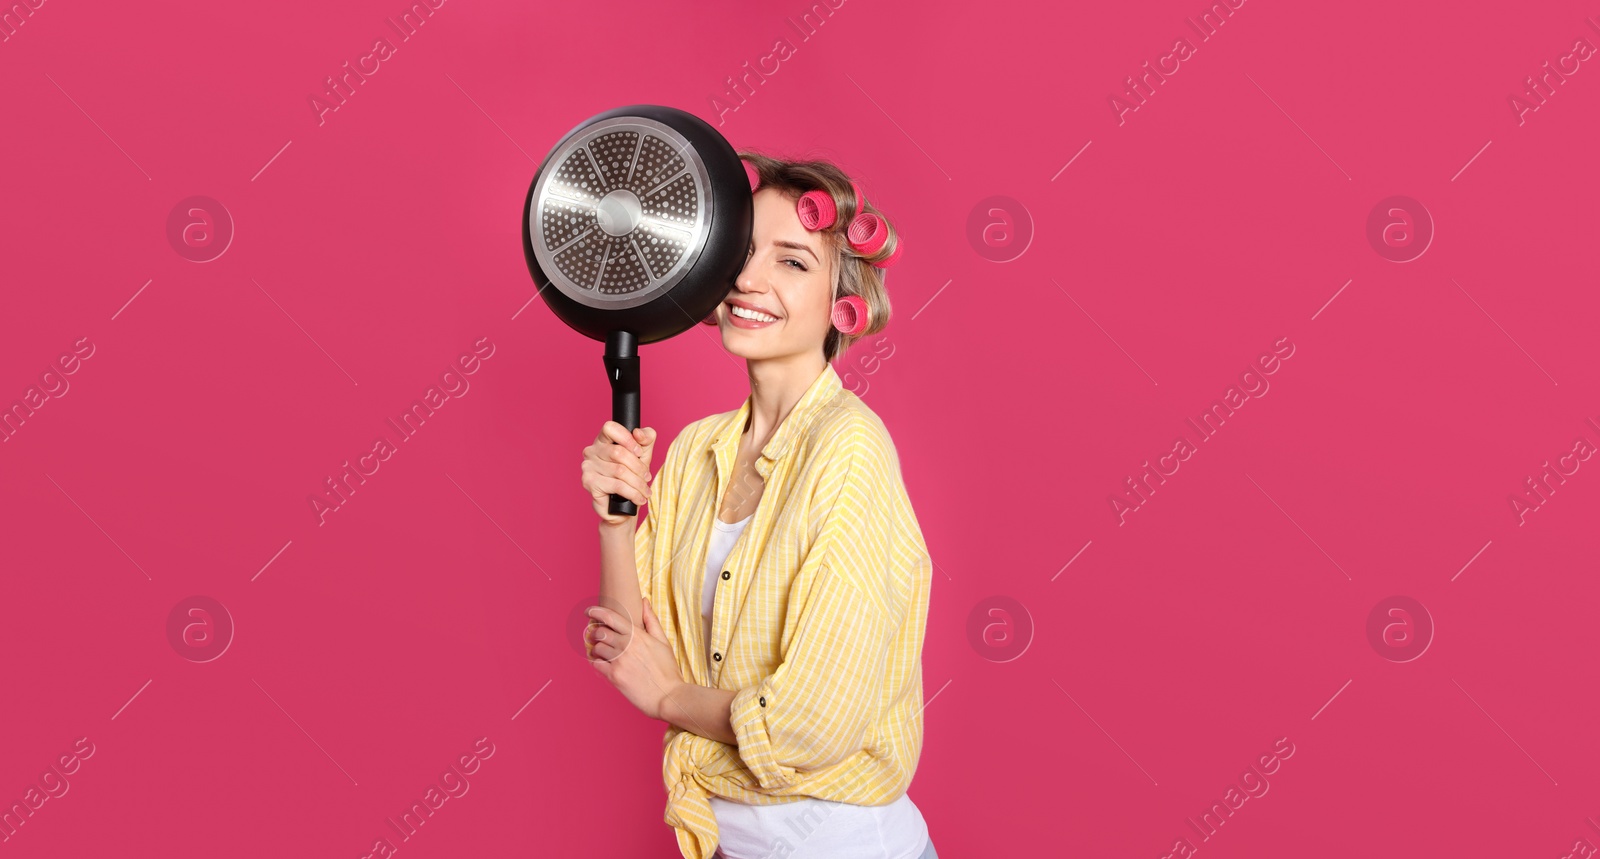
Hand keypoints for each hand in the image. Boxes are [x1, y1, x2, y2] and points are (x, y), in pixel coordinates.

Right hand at [581, 421, 656, 525]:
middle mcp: (591, 451)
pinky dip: (632, 493)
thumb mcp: (644, 454)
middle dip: (638, 467)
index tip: (639, 451)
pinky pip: (616, 485)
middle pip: (618, 452)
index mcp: (603, 440)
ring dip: (638, 483)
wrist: (623, 507)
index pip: (610, 427)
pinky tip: (639, 498)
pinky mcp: (589, 483)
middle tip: (647, 477)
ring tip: (646, 491)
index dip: (627, 438)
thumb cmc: (632, 476)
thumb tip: (638, 433)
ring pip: (620, 471)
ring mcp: (587, 467)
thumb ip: (646, 438)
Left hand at [586, 597, 683, 720]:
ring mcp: (619, 661)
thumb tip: (644, 601)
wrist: (668, 696)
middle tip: (599, 637)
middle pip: (600, 632)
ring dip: (597, 649)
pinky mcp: (614, 677)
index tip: (588, 611)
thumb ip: (651, 620)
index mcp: (638, 636)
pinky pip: (596, 664)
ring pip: (597, 648)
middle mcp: (626, 646)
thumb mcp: (663, 641)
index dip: (596, 611)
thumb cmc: (668, 670)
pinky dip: (597, 663)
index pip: (610, 617)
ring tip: (604, 653)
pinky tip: (603, 664)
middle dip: (596, 633)